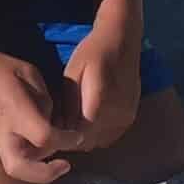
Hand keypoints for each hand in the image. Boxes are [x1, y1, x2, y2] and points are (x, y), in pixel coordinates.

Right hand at [0, 32, 73, 183]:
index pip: (45, 138)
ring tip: (49, 146)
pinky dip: (22, 151)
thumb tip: (49, 118)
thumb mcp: (27, 71)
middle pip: (22, 170)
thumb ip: (44, 98)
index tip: (76, 136)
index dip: (66, 140)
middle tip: (64, 165)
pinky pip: (6, 153)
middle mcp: (1, 133)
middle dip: (47, 174)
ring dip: (36, 161)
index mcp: (15, 112)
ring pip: (16, 163)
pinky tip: (29, 137)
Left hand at [62, 5, 142, 152]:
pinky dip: (97, 134)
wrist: (121, 41)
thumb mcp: (72, 75)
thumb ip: (67, 106)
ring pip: (98, 142)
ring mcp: (126, 118)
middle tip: (60, 125)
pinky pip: (110, 137)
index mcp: (100, 104)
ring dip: (85, 137)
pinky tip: (88, 120)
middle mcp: (117, 115)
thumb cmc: (92, 53)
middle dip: (72, 138)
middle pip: (88, 142)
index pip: (78, 135)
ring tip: (73, 121)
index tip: (52, 130)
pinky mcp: (131, 118)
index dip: (63, 136)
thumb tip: (60, 131)